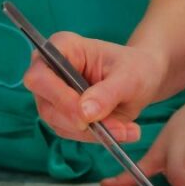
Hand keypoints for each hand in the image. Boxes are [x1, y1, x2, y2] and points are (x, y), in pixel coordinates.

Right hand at [23, 32, 166, 143]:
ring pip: (59, 125)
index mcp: (62, 48)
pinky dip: (98, 137)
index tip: (86, 117)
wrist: (144, 78)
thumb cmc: (136, 68)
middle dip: (81, 123)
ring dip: (94, 133)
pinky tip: (123, 131)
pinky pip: (73, 133)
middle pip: (47, 106)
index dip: (59, 98)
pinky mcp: (64, 116)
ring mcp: (54, 96)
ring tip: (127, 129)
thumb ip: (107, 93)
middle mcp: (51, 72)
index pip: (40, 76)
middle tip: (117, 129)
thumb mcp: (129, 77)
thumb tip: (85, 114)